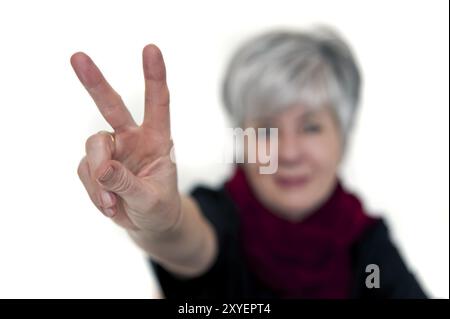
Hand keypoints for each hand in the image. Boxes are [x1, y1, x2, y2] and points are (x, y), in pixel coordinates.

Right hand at [72, 45, 179, 231]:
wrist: (148, 223)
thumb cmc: (159, 207)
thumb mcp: (150, 200)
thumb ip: (128, 184)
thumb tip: (103, 168)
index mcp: (157, 139)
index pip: (158, 104)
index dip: (154, 77)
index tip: (151, 50)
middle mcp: (133, 138)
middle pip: (111, 106)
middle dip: (95, 83)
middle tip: (77, 58)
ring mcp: (112, 150)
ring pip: (93, 147)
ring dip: (99, 178)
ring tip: (112, 203)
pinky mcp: (96, 165)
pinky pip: (85, 171)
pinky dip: (94, 191)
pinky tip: (108, 205)